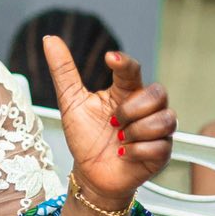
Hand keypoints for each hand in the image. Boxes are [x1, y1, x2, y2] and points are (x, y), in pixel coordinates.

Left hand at [43, 35, 175, 206]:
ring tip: (119, 140)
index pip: (132, 70)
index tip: (109, 58)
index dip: (124, 62)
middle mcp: (145, 109)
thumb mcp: (70, 103)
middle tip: (113, 123)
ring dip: (135, 132)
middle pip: (158, 92)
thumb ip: (63, 71)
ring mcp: (156, 130)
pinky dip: (137, 151)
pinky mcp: (161, 152)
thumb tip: (50, 40)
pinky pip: (159, 146)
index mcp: (124, 93)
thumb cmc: (84, 138)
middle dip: (132, 108)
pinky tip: (125, 154)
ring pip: (164, 119)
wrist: (90, 175)